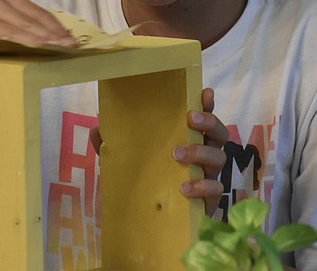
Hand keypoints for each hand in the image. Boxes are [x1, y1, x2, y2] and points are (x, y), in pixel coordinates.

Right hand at [0, 0, 76, 71]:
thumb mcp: (0, 40)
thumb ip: (22, 37)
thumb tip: (59, 46)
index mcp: (7, 2)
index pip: (39, 15)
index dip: (58, 29)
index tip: (75, 42)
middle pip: (32, 20)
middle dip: (53, 35)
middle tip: (70, 47)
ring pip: (17, 27)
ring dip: (39, 39)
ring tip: (56, 49)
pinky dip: (16, 41)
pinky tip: (30, 48)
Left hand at [88, 88, 228, 215]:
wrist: (157, 224)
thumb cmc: (150, 182)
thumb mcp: (129, 162)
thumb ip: (115, 146)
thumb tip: (96, 129)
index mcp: (189, 139)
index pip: (203, 117)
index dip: (207, 104)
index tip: (205, 93)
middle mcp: (204, 154)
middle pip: (219, 133)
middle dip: (208, 122)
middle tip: (191, 119)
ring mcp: (209, 175)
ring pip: (219, 157)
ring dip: (200, 152)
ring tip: (177, 154)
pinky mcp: (210, 199)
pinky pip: (215, 188)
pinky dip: (202, 186)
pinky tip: (184, 188)